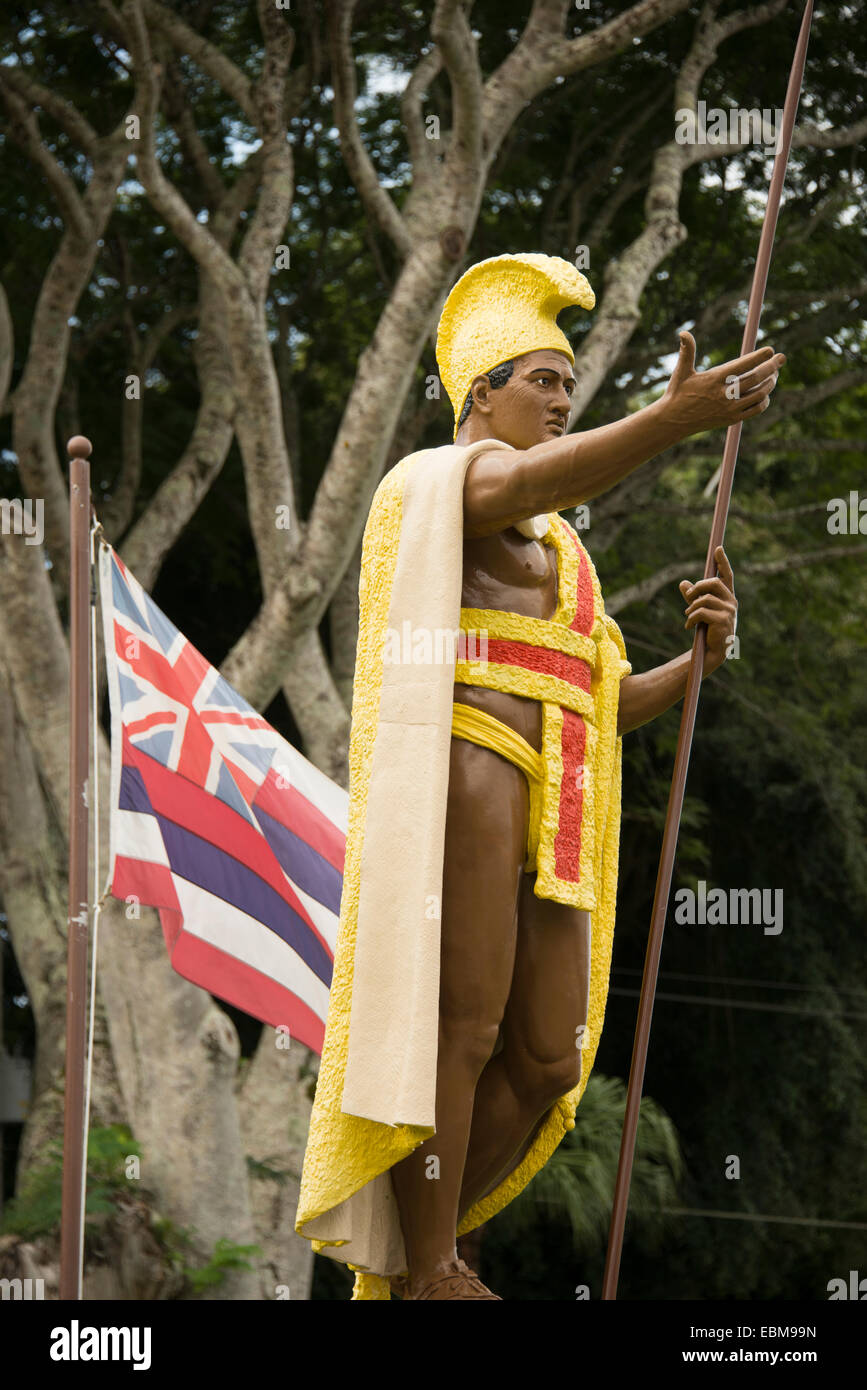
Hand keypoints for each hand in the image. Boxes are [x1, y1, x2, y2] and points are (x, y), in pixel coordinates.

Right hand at [661, 330, 784, 437]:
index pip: (742, 366)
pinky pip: (756, 409)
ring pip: (759, 394)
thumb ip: (687, 351)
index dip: (758, 357)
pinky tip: (765, 393)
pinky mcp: (732, 419)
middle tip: (781, 358)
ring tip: (774, 374)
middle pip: (755, 378)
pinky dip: (764, 400)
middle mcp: (723, 394)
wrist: (674, 421)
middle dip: (771, 367)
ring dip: (770, 383)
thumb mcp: (681, 371)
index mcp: (713, 379)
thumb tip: (683, 333)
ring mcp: (729, 409)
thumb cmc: (678, 393)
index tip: (770, 350)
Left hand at [679, 545, 736, 671]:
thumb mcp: (699, 610)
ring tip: (688, 617)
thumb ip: (693, 597)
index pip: (727, 576)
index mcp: (727, 597)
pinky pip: (701, 612)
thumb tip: (682, 583)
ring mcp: (729, 611)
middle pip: (712, 583)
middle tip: (688, 597)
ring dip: (691, 607)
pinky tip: (688, 626)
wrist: (712, 651)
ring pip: (704, 599)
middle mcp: (731, 602)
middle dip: (697, 587)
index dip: (723, 562)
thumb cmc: (707, 630)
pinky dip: (691, 618)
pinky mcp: (723, 621)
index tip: (718, 549)